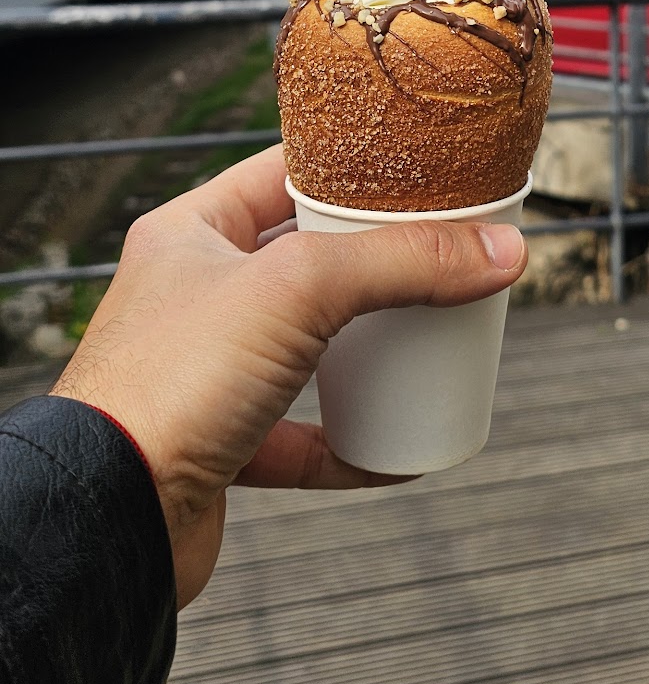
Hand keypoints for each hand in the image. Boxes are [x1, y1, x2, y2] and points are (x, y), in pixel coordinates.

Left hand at [50, 146, 526, 608]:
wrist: (110, 516)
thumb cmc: (169, 384)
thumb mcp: (299, 290)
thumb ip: (403, 263)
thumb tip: (502, 252)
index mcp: (192, 232)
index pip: (285, 173)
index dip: (355, 167)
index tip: (422, 168)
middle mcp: (196, 295)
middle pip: (309, 263)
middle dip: (380, 265)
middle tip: (447, 256)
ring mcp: (209, 373)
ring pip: (311, 350)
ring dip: (371, 352)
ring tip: (435, 341)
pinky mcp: (223, 446)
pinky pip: (304, 436)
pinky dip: (355, 440)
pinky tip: (401, 448)